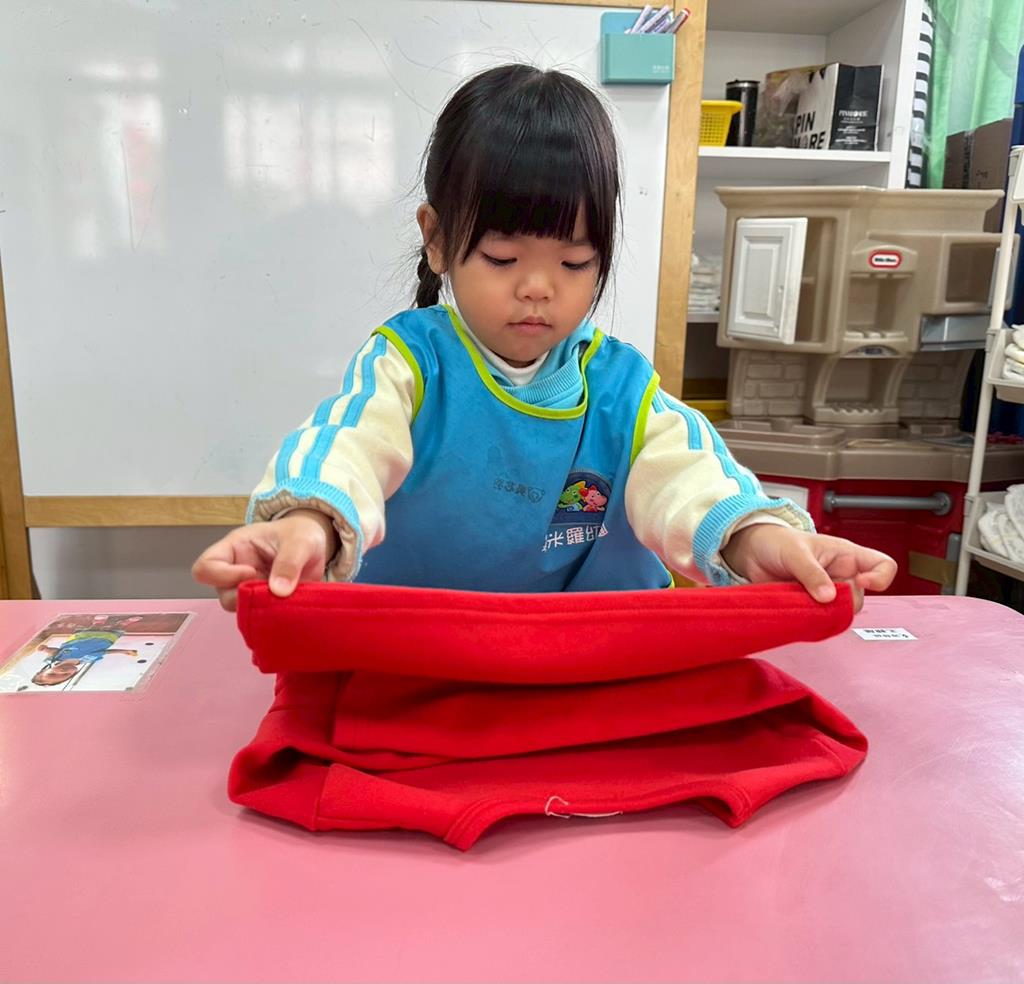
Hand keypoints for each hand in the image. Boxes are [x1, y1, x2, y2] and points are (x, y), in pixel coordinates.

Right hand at [191, 510, 337, 610]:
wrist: (315, 545)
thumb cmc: (300, 534)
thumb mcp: (300, 541)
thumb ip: (290, 562)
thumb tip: (278, 591)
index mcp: (235, 548)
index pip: (206, 567)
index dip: (224, 575)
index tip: (253, 572)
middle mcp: (235, 571)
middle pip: (223, 594)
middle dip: (248, 596)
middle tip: (275, 587)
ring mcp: (248, 589)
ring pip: (241, 609)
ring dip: (262, 607)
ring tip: (286, 594)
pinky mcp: (263, 603)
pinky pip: (259, 617)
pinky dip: (273, 616)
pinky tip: (289, 606)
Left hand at [721, 525, 896, 610]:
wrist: (751, 552)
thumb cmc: (777, 541)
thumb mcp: (796, 552)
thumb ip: (812, 573)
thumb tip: (828, 597)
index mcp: (846, 556)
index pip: (883, 566)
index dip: (880, 578)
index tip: (861, 582)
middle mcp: (841, 576)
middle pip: (859, 599)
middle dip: (841, 602)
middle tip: (817, 596)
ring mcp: (827, 593)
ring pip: (839, 613)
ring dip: (823, 613)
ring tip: (801, 600)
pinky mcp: (810, 607)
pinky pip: (820, 620)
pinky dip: (811, 620)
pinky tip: (798, 612)